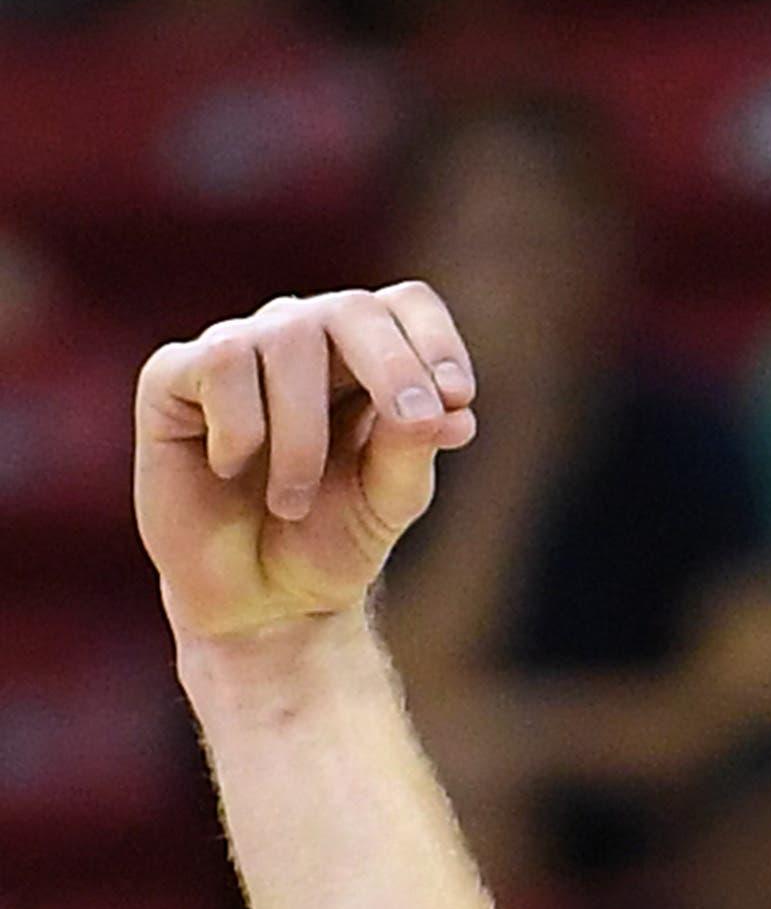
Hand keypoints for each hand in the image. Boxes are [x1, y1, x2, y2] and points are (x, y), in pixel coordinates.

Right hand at [136, 285, 477, 647]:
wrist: (259, 602)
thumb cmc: (330, 543)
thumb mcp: (387, 503)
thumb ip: (412, 451)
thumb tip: (453, 410)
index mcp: (364, 359)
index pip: (406, 306)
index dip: (435, 338)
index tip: (457, 395)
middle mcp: (302, 338)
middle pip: (351, 308)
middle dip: (392, 366)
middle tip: (410, 426)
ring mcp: (238, 350)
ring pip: (284, 339)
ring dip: (303, 436)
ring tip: (291, 501)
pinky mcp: (174, 375)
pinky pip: (221, 365)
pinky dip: (241, 431)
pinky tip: (231, 470)